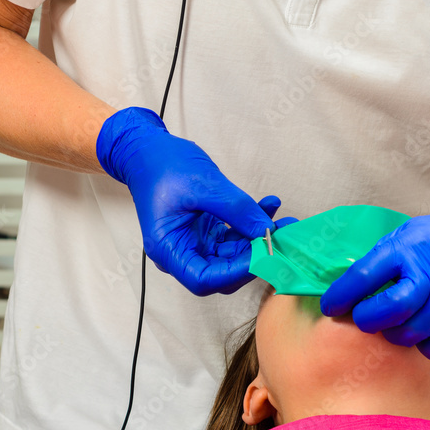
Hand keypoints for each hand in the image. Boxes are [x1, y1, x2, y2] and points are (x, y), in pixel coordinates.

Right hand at [96, 107, 287, 295]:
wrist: (147, 150)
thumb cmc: (162, 165)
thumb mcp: (202, 183)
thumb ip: (236, 209)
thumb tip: (266, 231)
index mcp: (168, 249)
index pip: (204, 279)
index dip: (236, 272)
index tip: (263, 252)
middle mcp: (180, 252)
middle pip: (223, 272)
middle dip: (254, 255)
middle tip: (281, 236)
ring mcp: (195, 243)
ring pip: (233, 256)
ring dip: (258, 238)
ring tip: (282, 219)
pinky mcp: (206, 232)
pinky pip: (234, 237)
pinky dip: (251, 224)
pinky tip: (268, 205)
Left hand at [320, 194, 429, 359]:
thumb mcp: (408, 235)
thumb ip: (382, 259)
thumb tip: (346, 285)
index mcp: (406, 250)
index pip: (363, 277)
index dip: (341, 297)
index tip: (330, 307)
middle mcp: (429, 275)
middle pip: (388, 311)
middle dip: (367, 320)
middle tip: (364, 317)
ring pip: (410, 335)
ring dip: (396, 333)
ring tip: (399, 320)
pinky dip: (425, 342)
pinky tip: (426, 326)